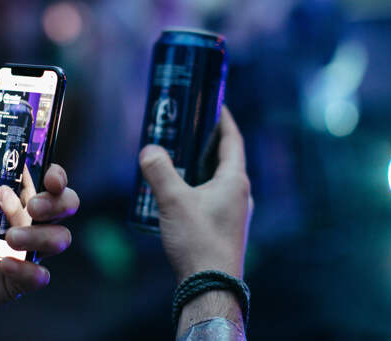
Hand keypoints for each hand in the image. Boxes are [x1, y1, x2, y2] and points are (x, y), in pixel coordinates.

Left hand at [0, 114, 78, 320]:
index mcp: (16, 195)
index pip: (53, 181)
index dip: (59, 176)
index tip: (50, 174)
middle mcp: (28, 220)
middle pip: (67, 206)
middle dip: (56, 203)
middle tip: (31, 207)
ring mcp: (28, 249)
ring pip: (59, 238)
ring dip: (36, 236)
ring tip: (6, 239)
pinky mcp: (23, 279)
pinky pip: (41, 276)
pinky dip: (26, 270)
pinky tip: (2, 265)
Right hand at [139, 106, 251, 281]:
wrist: (210, 287)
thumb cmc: (197, 241)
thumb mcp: (173, 200)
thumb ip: (159, 170)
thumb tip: (149, 150)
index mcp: (234, 181)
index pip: (233, 140)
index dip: (224, 120)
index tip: (216, 104)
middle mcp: (241, 195)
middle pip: (226, 159)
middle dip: (208, 143)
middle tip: (188, 131)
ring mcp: (236, 214)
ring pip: (219, 181)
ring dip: (202, 167)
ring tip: (179, 161)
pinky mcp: (226, 229)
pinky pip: (214, 198)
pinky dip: (200, 188)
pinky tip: (180, 196)